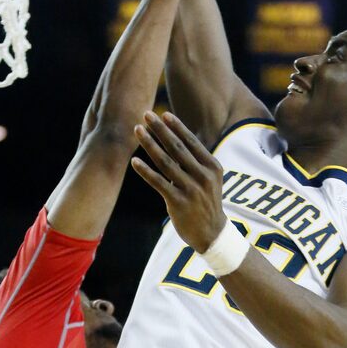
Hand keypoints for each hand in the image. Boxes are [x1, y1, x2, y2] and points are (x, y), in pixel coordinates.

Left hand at [131, 111, 225, 252]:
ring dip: (149, 144)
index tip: (163, 114)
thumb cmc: (206, 202)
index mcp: (212, 167)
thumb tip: (176, 139)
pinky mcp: (178, 202)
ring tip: (137, 131)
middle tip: (146, 115)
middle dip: (160, 129)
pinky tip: (134, 161)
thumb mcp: (209, 179)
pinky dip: (145, 171)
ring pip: (166, 162)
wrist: (211, 233)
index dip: (176, 127)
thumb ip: (196, 161)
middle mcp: (202, 176)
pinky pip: (158, 183)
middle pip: (177, 148)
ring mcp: (191, 190)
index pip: (191, 142)